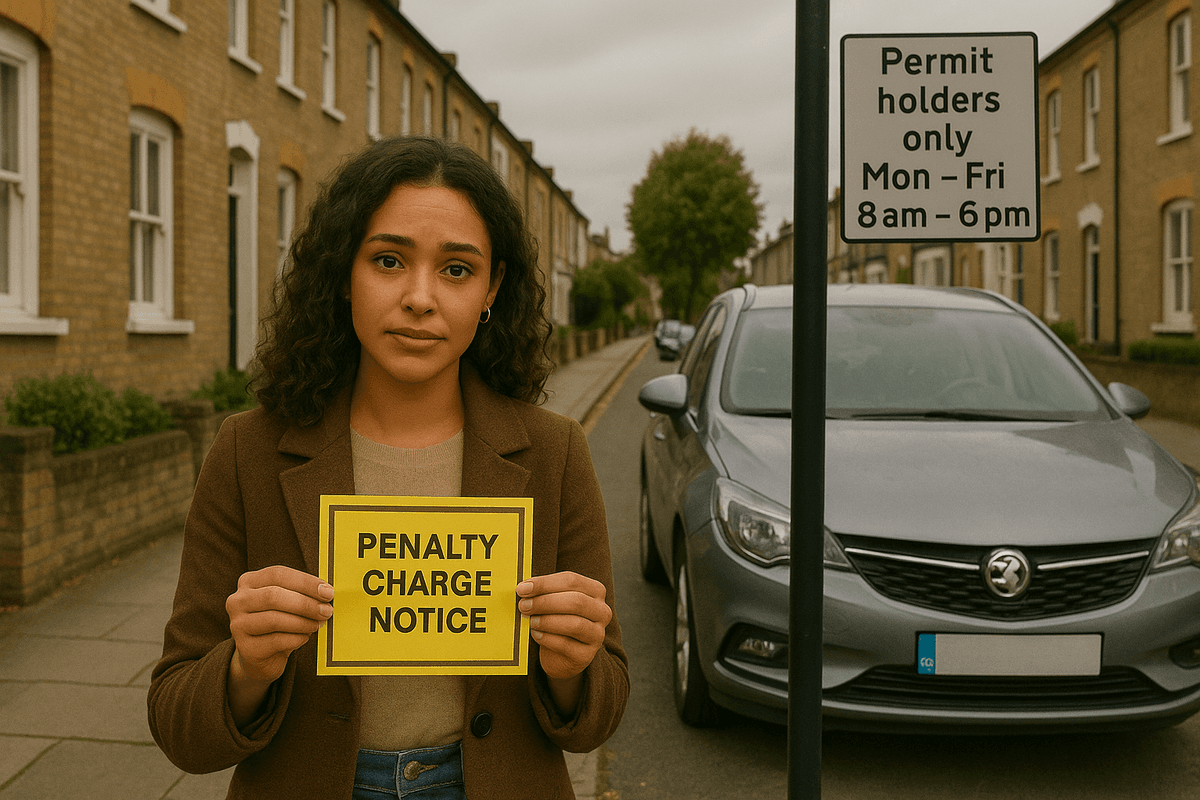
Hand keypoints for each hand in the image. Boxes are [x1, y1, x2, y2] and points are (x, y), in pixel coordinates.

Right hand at [225, 565, 332, 723]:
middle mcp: (238, 601)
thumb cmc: (278, 622)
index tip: (327, 592)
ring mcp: (238, 625)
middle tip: (327, 610)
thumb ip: (301, 593)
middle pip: (274, 596)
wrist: (259, 656)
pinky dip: (297, 638)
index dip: (305, 582)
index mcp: (249, 581)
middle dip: (306, 603)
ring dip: (303, 622)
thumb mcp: (287, 602)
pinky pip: (276, 641)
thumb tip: (326, 592)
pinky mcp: (245, 648)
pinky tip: (304, 637)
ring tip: (317, 624)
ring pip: (275, 619)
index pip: (278, 574)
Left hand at [516, 571, 611, 686]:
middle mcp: (602, 611)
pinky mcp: (586, 655)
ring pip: (574, 624)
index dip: (545, 583)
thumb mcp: (554, 602)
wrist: (561, 655)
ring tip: (531, 621)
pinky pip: (566, 645)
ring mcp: (597, 635)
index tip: (523, 588)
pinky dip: (547, 638)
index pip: (572, 580)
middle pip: (576, 601)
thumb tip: (524, 587)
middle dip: (545, 602)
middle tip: (524, 606)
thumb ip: (544, 592)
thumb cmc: (557, 621)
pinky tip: (536, 635)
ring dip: (547, 621)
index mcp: (595, 591)